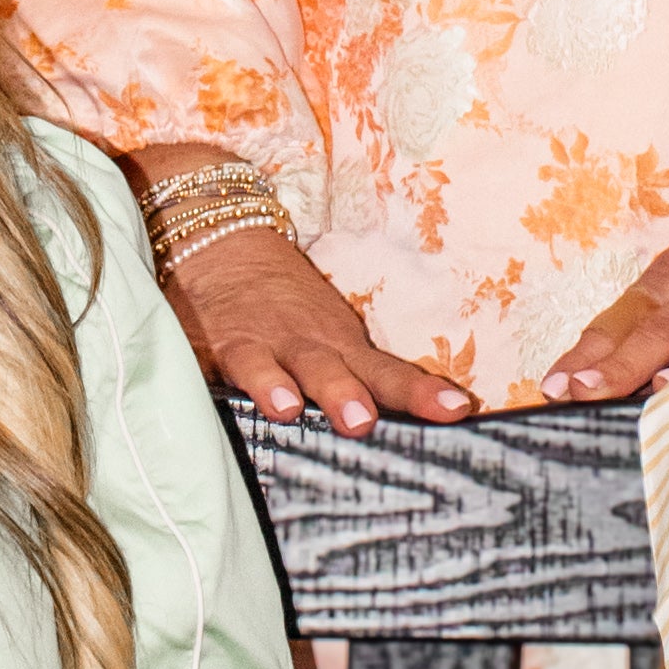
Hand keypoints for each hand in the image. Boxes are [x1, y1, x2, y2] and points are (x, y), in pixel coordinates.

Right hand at [167, 225, 470, 431]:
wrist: (221, 240)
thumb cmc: (285, 307)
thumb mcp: (329, 336)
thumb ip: (360, 380)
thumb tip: (416, 429)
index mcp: (340, 348)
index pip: (388, 374)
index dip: (420, 392)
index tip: (458, 409)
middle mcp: (303, 347)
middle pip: (330, 371)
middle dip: (346, 394)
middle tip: (362, 422)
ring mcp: (256, 345)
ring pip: (268, 367)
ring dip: (278, 386)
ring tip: (288, 408)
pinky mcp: (210, 347)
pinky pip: (210, 365)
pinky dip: (213, 379)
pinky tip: (216, 397)